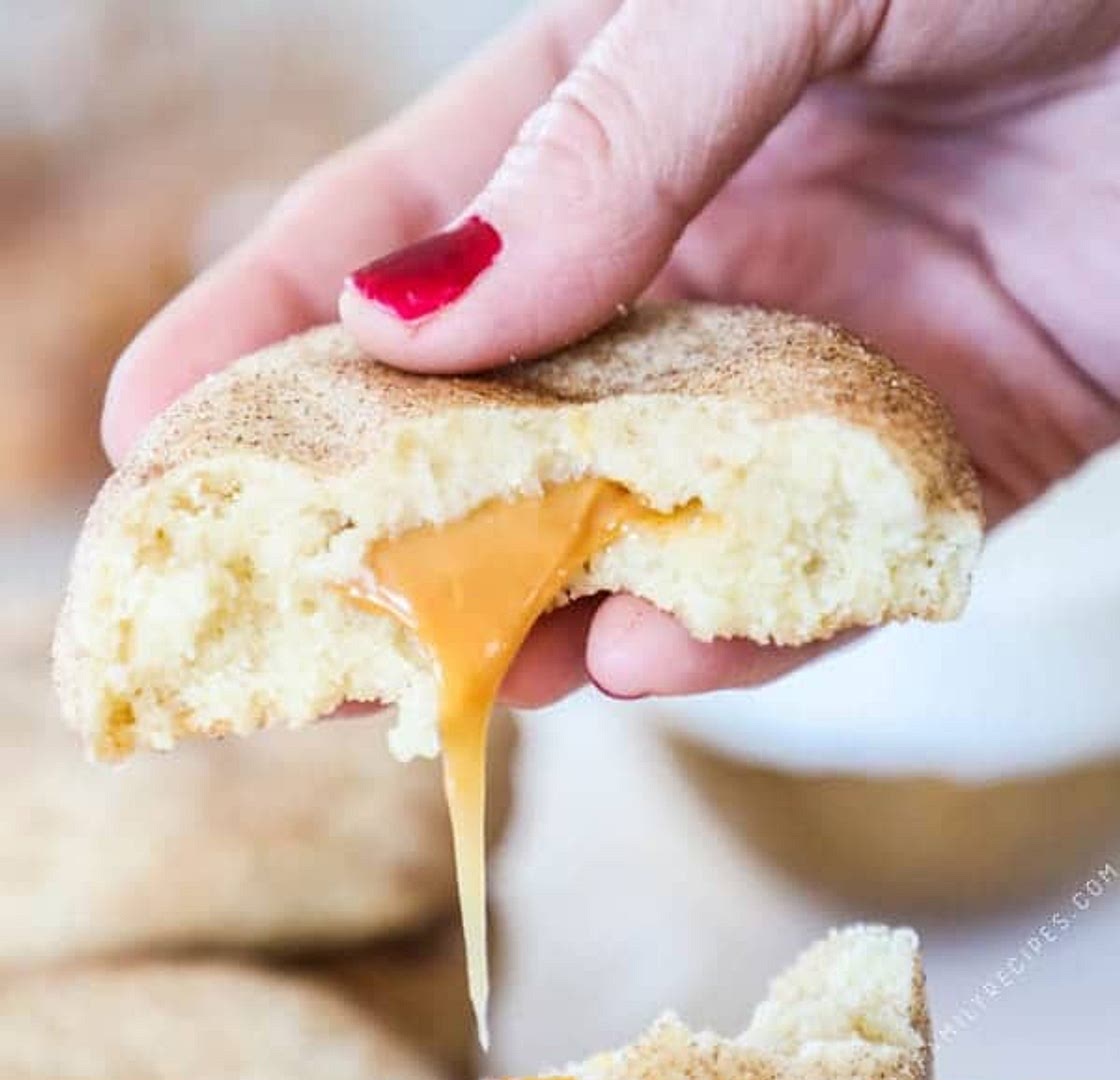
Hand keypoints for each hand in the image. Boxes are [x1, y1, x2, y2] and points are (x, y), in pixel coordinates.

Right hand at [102, 0, 1119, 705]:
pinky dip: (734, 630)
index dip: (271, 328)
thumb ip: (603, 145)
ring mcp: (810, 379)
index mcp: (627, 130)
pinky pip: (811, 578)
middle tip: (291, 618)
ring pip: (641, 527)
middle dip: (395, 520)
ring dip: (549, 610)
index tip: (151, 423)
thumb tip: (420, 312)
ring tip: (463, 670)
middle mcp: (697, 268)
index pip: (407, 237)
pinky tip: (657, 654)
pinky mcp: (939, 467)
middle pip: (505, 420)